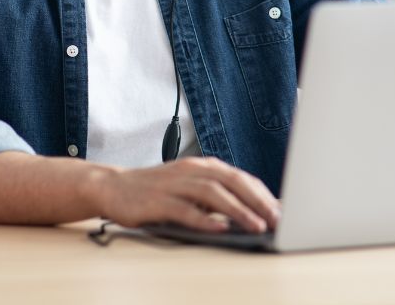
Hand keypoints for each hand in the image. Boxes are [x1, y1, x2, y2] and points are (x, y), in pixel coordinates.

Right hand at [94, 157, 280, 232]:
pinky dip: (204, 219)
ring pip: (211, 193)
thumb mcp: (188, 187)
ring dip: (237, 209)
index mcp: (201, 166)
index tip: (281, 210)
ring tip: (257, 225)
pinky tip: (219, 228)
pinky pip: (184, 209)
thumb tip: (250, 212)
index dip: (262, 193)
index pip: (239, 177)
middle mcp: (190, 170)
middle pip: (230, 181)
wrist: (112, 187)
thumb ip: (214, 196)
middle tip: (277, 219)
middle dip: (257, 200)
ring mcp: (173, 184)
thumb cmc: (155, 191)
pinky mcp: (157, 201)